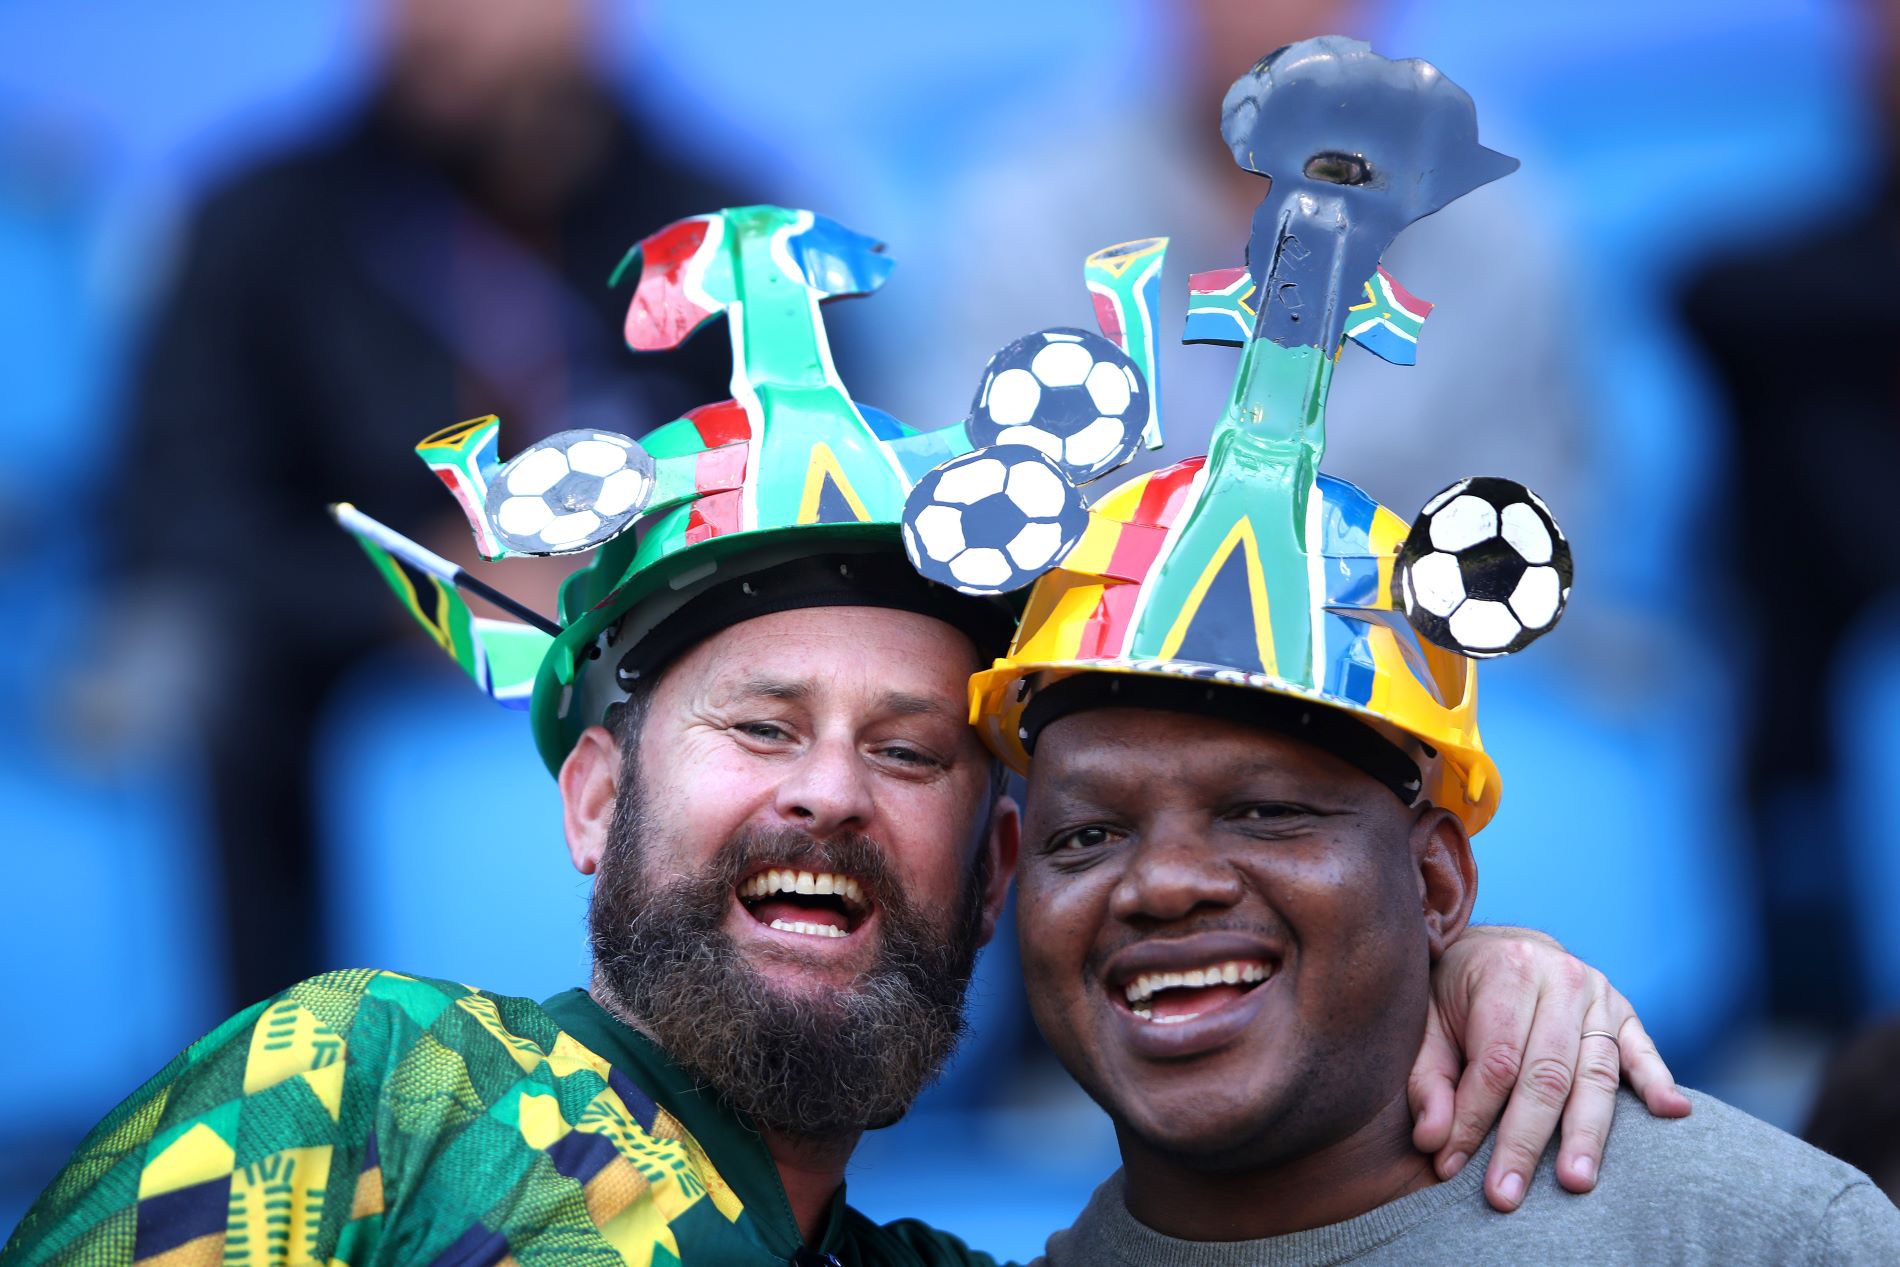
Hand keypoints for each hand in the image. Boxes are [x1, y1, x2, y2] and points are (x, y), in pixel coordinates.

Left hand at [1409, 925, 1692, 1211]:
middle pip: (1546, 1073)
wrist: (1503, 946)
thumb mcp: (1428, 1024)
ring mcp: (1600, 995)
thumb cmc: (1458, 994)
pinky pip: (1643, 1052)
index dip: (1473, 1118)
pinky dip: (1658, 1082)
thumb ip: (1428, 1081)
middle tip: (1507, 1193)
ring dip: (1587, 1133)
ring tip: (1576, 1181)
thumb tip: (1433, 1142)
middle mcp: (1560, 979)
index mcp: (1506, 971)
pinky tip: (1672, 1112)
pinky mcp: (1626, 1013)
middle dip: (1525, 1140)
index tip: (1453, 1165)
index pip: (1495, 1061)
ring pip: (1596, 1074)